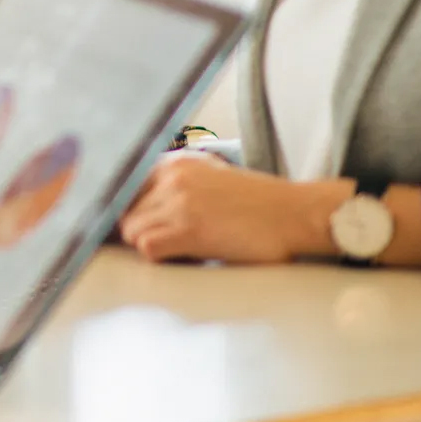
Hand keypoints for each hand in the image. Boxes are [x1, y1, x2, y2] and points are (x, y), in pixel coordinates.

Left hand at [118, 151, 336, 264]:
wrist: (296, 213)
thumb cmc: (258, 202)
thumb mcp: (210, 175)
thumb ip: (174, 183)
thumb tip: (141, 204)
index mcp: (174, 163)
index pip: (124, 186)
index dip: (127, 210)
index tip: (135, 225)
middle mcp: (171, 177)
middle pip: (125, 212)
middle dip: (140, 231)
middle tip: (167, 243)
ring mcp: (179, 202)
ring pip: (132, 230)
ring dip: (151, 246)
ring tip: (180, 250)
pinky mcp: (190, 229)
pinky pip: (149, 248)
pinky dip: (162, 258)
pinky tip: (187, 257)